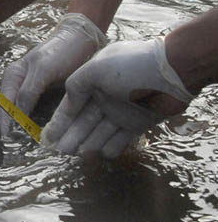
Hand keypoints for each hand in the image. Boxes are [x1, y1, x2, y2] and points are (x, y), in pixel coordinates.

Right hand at [0, 13, 105, 134]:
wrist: (83, 39)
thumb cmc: (61, 51)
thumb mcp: (43, 69)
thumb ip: (29, 91)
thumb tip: (17, 114)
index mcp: (13, 76)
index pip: (4, 104)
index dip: (5, 121)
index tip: (7, 140)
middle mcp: (19, 85)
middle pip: (11, 111)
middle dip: (14, 128)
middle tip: (18, 146)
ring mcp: (33, 92)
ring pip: (25, 115)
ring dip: (28, 128)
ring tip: (33, 144)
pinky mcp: (47, 97)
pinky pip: (39, 113)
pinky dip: (41, 124)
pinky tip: (47, 134)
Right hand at [42, 38, 193, 157]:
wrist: (173, 73)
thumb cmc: (131, 66)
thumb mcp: (95, 69)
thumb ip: (76, 85)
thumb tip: (67, 102)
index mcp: (94, 81)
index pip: (72, 104)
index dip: (60, 120)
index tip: (48, 135)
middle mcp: (106, 96)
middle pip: (84, 120)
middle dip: (72, 135)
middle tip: (61, 151)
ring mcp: (123, 110)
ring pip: (100, 131)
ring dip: (88, 143)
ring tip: (76, 155)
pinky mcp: (139, 122)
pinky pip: (121, 138)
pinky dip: (111, 146)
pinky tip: (101, 155)